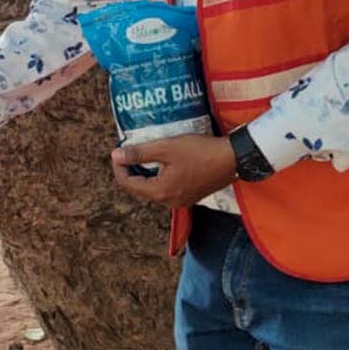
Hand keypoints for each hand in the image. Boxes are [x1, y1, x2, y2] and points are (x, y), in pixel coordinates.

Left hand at [110, 134, 237, 208]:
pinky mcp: (191, 196)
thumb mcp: (166, 148)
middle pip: (139, 189)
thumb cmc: (199, 151)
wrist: (233, 159)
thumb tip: (115, 156)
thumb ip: (139, 153)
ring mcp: (181, 201)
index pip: (128, 184)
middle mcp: (168, 201)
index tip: (117, 152)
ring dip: (144, 175)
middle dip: (130, 172)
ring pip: (153, 190)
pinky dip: (158, 178)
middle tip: (128, 154)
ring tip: (142, 157)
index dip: (119, 167)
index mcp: (160, 192)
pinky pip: (166, 190)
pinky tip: (161, 164)